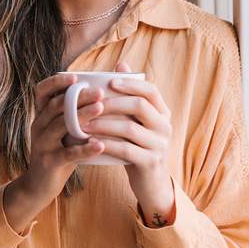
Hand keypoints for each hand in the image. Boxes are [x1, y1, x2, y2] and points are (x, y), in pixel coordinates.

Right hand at [4, 72, 106, 234]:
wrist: (40, 186)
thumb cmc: (58, 153)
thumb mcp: (63, 132)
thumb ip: (74, 116)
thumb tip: (102, 96)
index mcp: (41, 116)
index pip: (42, 91)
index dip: (56, 82)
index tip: (76, 77)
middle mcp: (38, 126)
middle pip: (57, 105)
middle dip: (79, 96)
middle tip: (100, 92)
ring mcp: (41, 144)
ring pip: (61, 125)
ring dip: (82, 116)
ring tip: (101, 109)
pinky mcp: (49, 162)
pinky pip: (68, 153)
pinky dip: (85, 149)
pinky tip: (100, 145)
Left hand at [82, 61, 175, 226]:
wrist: (151, 183)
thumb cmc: (138, 145)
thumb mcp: (136, 120)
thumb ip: (129, 95)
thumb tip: (121, 64)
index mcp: (163, 113)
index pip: (150, 90)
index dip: (130, 83)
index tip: (109, 82)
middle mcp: (165, 126)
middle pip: (140, 105)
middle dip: (112, 102)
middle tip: (89, 103)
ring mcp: (160, 145)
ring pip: (130, 128)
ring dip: (103, 123)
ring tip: (83, 123)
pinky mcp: (150, 163)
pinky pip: (126, 150)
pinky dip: (107, 144)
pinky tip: (90, 141)